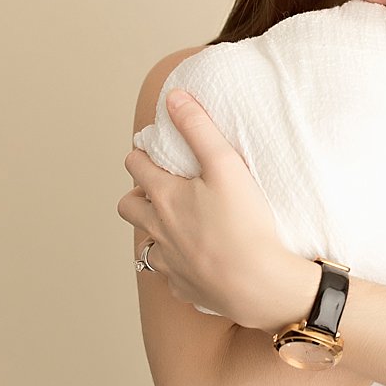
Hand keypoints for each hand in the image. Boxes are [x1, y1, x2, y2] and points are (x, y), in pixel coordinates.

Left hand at [118, 90, 310, 330]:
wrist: (259, 285)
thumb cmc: (245, 224)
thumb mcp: (225, 165)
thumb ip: (199, 128)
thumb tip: (174, 97)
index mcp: (164, 197)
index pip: (135, 166)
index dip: (141, 153)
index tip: (153, 149)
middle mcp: (158, 230)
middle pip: (127, 207)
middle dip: (137, 193)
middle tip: (160, 187)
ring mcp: (168, 263)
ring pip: (146, 244)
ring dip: (155, 231)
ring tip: (178, 224)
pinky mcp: (184, 288)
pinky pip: (171, 276)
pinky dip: (179, 266)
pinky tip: (199, 261)